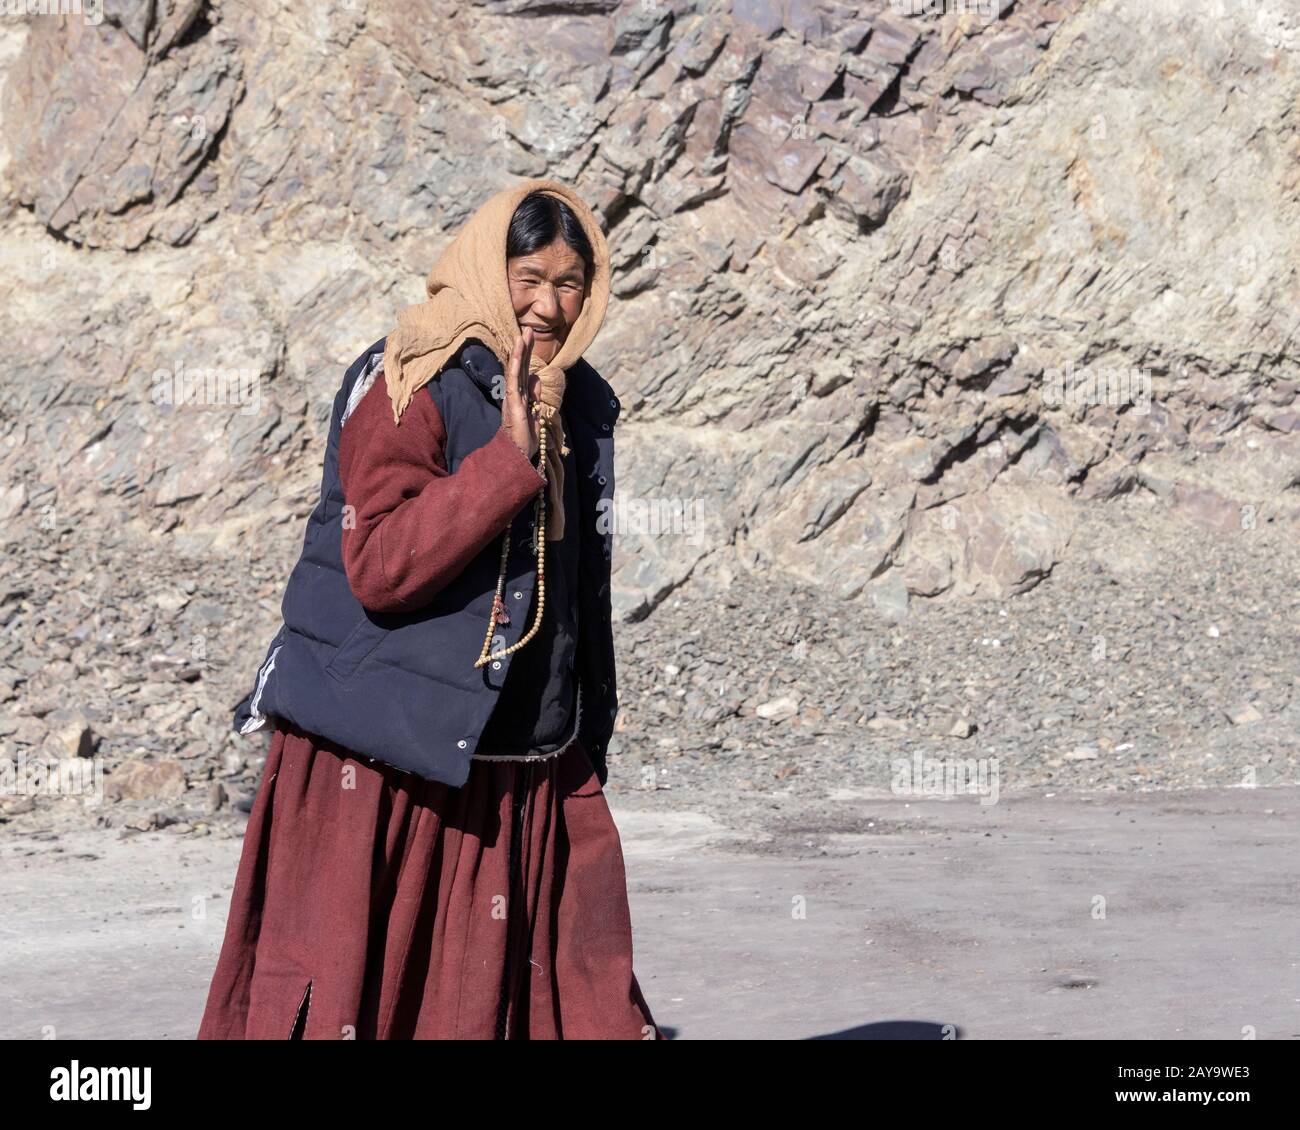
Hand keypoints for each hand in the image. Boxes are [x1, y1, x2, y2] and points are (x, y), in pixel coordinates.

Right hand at [502, 327, 540, 461]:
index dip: (527, 354)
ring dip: (519, 354)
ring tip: (522, 336)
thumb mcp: (534, 413)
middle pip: (520, 367)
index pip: (525, 371)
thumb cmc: (524, 437)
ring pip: (515, 371)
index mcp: (521, 395)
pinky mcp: (513, 405)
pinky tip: (518, 357)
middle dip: (524, 348)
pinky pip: (513, 383)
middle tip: (527, 329)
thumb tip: (537, 378)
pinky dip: (515, 369)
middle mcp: (515, 394)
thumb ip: (535, 396)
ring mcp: (513, 398)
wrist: (518, 454)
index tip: (530, 338)